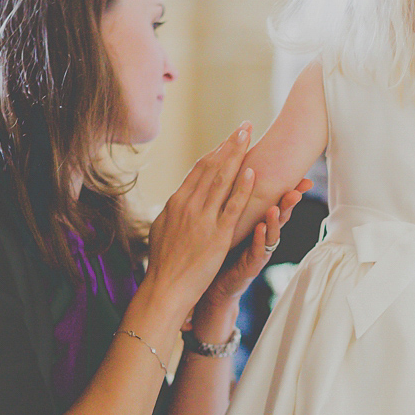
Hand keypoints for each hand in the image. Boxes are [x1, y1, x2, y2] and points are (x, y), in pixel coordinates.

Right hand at [145, 123, 255, 317]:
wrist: (165, 288)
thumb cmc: (164, 263)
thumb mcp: (163, 229)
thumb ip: (173, 211)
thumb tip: (177, 199)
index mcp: (176, 202)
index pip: (199, 169)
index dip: (216, 151)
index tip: (228, 138)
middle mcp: (188, 205)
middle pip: (211, 167)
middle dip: (229, 145)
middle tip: (244, 126)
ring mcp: (203, 219)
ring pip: (221, 180)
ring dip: (236, 155)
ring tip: (249, 136)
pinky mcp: (217, 235)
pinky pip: (231, 206)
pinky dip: (241, 188)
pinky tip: (251, 171)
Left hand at [195, 178, 312, 316]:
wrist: (214, 285)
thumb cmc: (223, 250)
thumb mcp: (231, 221)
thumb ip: (238, 201)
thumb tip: (236, 172)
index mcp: (257, 220)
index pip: (274, 200)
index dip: (288, 188)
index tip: (303, 176)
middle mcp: (263, 234)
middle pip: (280, 214)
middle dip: (290, 201)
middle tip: (299, 188)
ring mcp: (259, 250)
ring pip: (272, 232)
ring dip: (276, 220)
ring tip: (278, 207)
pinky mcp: (251, 265)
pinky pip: (257, 250)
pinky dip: (260, 239)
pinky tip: (261, 228)